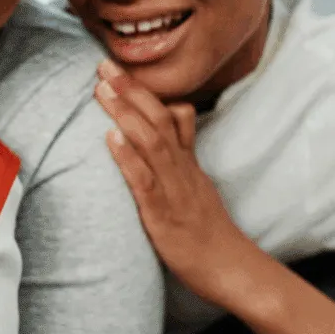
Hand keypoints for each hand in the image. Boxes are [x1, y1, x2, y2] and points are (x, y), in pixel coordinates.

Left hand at [94, 60, 267, 309]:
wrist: (231, 268)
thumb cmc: (208, 231)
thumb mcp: (197, 186)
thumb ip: (181, 158)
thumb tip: (170, 132)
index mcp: (187, 162)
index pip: (171, 115)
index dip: (145, 90)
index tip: (118, 68)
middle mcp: (181, 169)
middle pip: (159, 119)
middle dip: (130, 90)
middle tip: (103, 65)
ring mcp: (174, 189)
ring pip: (151, 142)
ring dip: (125, 113)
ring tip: (102, 89)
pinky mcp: (163, 214)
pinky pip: (145, 180)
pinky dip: (127, 157)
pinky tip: (110, 138)